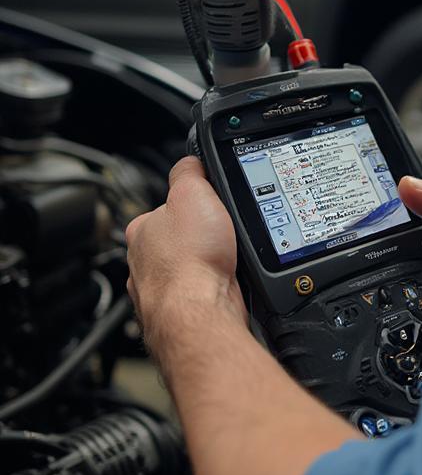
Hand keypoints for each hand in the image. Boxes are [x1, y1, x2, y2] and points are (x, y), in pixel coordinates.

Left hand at [125, 157, 245, 356]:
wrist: (199, 313)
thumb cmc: (190, 260)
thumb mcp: (192, 192)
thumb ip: (188, 173)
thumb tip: (190, 161)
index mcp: (142, 229)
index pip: (168, 206)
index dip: (196, 204)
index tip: (212, 208)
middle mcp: (143, 261)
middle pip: (179, 238)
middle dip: (202, 237)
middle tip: (223, 235)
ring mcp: (159, 289)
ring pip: (189, 267)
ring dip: (207, 264)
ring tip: (226, 260)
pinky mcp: (179, 311)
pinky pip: (200, 290)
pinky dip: (212, 287)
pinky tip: (224, 283)